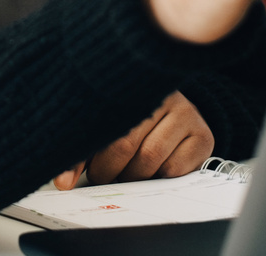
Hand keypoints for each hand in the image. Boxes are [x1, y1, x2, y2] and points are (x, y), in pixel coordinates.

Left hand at [52, 91, 213, 190]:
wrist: (175, 109)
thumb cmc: (132, 116)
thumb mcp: (103, 124)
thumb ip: (80, 151)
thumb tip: (63, 181)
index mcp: (131, 84)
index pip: (101, 121)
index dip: (83, 154)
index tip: (69, 177)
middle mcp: (162, 93)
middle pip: (125, 144)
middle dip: (107, 170)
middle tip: (102, 175)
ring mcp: (186, 112)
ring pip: (149, 160)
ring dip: (133, 176)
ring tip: (126, 171)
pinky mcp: (203, 135)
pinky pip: (174, 170)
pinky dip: (159, 177)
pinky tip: (153, 168)